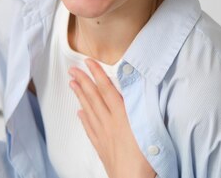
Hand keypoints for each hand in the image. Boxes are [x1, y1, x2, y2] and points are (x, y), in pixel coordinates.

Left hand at [69, 60, 155, 177]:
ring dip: (80, 96)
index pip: (106, 89)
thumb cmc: (146, 158)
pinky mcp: (102, 147)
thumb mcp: (148, 127)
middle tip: (72, 70)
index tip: (88, 62)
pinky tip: (80, 113)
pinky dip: (84, 119)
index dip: (97, 74)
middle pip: (94, 98)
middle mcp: (110, 123)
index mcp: (122, 116)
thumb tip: (137, 90)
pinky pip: (90, 129)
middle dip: (83, 82)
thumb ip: (141, 108)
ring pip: (89, 111)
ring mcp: (104, 135)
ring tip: (72, 84)